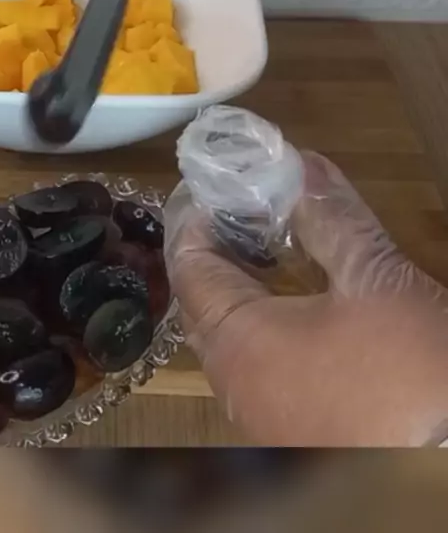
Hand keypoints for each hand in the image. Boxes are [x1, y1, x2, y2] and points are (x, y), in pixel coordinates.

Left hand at [163, 152, 447, 446]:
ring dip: (238, 286)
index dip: (197, 215)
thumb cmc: (407, 365)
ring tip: (268, 243)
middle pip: (201, 301)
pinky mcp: (288, 432)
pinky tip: (292, 302)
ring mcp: (259, 415)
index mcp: (238, 343)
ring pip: (226, 336)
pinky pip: (252, 364)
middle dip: (216, 247)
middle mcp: (234, 383)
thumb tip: (301, 165)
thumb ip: (330, 215)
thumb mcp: (374, 277)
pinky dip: (258, 322)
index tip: (222, 183)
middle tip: (244, 206)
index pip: (188, 265)